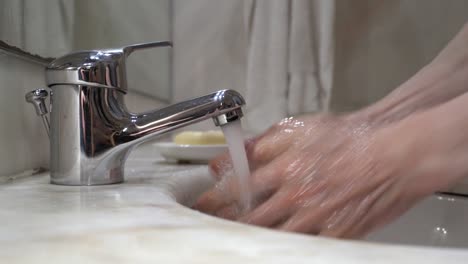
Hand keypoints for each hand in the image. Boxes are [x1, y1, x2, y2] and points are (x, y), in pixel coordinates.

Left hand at [193, 114, 421, 237]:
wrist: (392, 153)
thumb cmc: (348, 137)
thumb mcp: (299, 129)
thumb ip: (261, 144)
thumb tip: (230, 155)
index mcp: (284, 168)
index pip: (237, 187)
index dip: (214, 198)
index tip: (201, 204)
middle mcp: (295, 196)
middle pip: (249, 218)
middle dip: (224, 224)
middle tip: (210, 226)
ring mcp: (316, 218)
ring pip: (272, 237)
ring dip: (249, 238)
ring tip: (234, 239)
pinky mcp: (336, 234)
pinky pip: (304, 247)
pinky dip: (284, 247)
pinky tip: (272, 246)